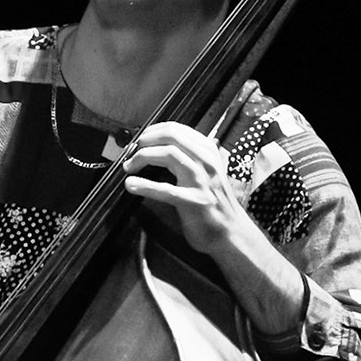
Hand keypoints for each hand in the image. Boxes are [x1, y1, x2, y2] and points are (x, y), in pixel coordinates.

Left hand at [123, 121, 305, 335]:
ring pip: (168, 154)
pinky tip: (131, 185)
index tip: (139, 139)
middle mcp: (206, 161)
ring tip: (129, 167)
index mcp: (208, 152)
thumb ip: (190, 157)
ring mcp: (201, 180)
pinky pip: (165, 189)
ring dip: (142, 157)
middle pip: (171, 136)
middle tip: (131, 151)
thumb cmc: (214, 203)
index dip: (152, 131)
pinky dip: (144, 185)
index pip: (177, 128)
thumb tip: (159, 146)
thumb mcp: (207, 172)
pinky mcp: (193, 201)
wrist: (230, 232)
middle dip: (145, 140)